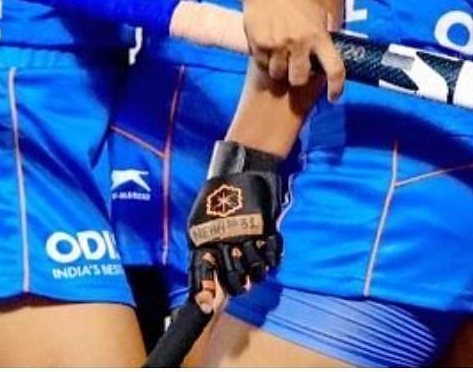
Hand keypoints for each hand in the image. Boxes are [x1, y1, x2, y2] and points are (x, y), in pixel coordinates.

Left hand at [186, 142, 284, 313]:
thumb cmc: (220, 192)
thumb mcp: (201, 216)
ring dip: (255, 275)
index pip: (200, 271)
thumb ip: (203, 242)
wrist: (245, 166)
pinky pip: (271, 255)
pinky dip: (271, 260)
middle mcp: (224, 238)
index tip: (207, 306)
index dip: (204, 291)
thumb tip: (205, 269)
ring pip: (254, 270)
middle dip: (235, 286)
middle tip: (239, 286)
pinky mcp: (266, 228)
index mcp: (203, 236)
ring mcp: (247, 234)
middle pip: (231, 277)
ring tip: (254, 271)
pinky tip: (267, 254)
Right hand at [239, 0, 344, 100]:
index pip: (335, 68)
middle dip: (297, 76)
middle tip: (294, 66)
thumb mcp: (316, 11)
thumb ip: (324, 31)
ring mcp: (278, 44)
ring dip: (279, 68)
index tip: (334, 97)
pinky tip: (266, 42)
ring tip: (278, 51)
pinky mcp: (259, 44)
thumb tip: (333, 49)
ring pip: (279, 74)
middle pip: (300, 78)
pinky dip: (264, 59)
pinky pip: (262, 64)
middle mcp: (300, 42)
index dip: (337, 87)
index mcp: (319, 35)